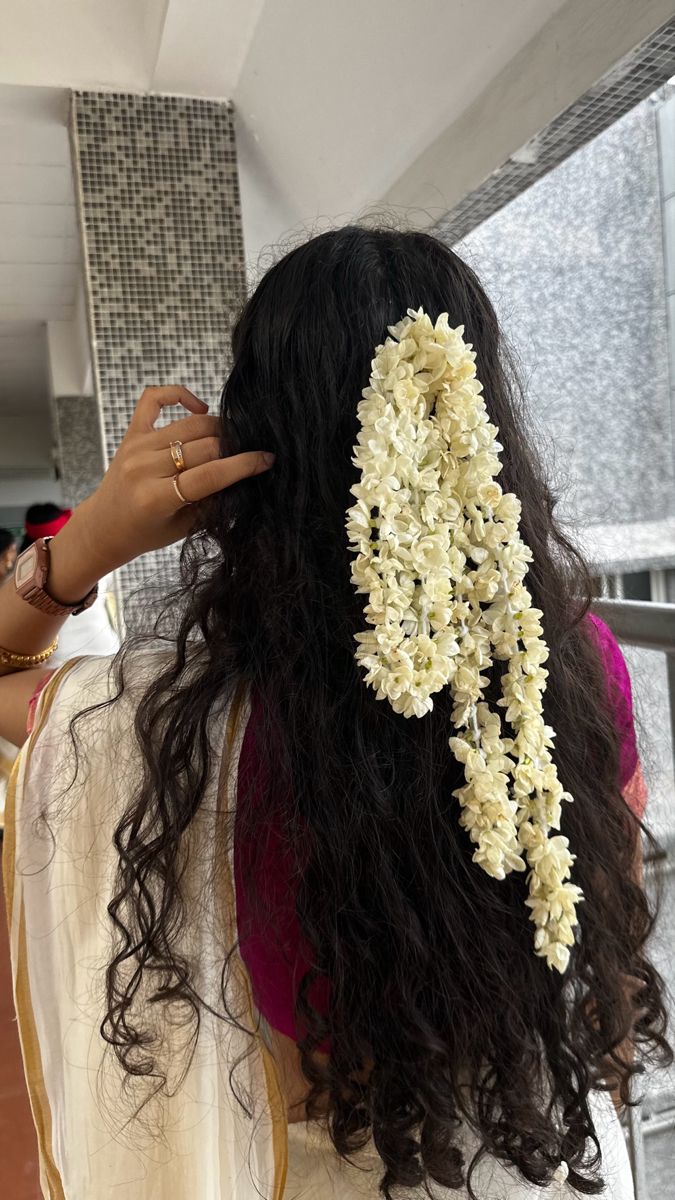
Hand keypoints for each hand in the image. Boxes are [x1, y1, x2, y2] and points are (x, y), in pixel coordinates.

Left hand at [59, 386, 274, 582]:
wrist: (103, 528)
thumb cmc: (144, 533)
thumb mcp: (184, 528)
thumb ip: (212, 502)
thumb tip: (244, 477)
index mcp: (156, 497)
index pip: (211, 474)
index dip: (244, 465)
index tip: (266, 459)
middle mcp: (145, 467)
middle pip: (205, 445)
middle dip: (234, 447)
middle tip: (248, 452)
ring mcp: (137, 446)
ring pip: (191, 424)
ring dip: (217, 428)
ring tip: (230, 439)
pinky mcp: (132, 433)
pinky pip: (155, 399)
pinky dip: (180, 395)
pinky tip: (199, 408)